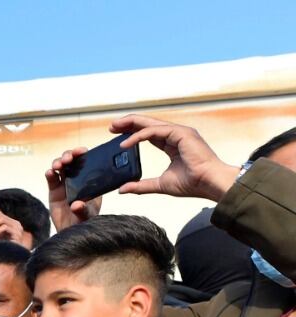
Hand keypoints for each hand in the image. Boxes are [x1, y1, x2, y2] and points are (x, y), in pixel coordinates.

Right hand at [46, 147, 102, 232]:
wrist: (70, 231)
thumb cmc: (83, 221)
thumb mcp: (87, 216)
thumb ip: (83, 210)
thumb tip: (76, 205)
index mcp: (89, 180)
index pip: (87, 162)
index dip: (83, 154)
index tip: (82, 152)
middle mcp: (77, 179)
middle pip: (72, 160)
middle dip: (69, 155)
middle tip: (67, 159)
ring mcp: (65, 183)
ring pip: (61, 166)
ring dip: (58, 162)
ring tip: (57, 166)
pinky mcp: (54, 190)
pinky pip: (51, 178)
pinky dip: (50, 173)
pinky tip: (50, 173)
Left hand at [109, 114, 238, 201]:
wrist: (209, 184)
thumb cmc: (192, 184)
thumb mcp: (160, 184)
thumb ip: (141, 186)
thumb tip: (122, 189)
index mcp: (172, 144)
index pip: (149, 134)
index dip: (132, 132)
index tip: (116, 135)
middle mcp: (176, 135)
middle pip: (148, 124)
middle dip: (128, 123)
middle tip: (111, 126)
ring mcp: (180, 132)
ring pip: (150, 124)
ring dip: (131, 124)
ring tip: (114, 128)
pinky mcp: (182, 133)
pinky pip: (155, 131)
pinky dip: (139, 136)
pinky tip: (125, 143)